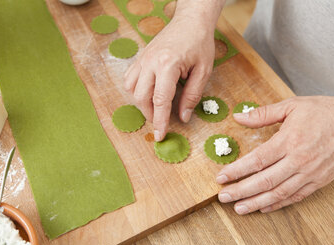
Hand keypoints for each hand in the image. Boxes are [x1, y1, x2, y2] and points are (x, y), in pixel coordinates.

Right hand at [124, 0, 224, 140]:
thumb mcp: (203, 71)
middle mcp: (150, 62)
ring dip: (141, 103)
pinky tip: (146, 94)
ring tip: (154, 109)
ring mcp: (142, 58)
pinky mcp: (140, 57)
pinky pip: (129, 78)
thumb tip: (182, 117)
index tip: (160, 135)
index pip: (160, 100)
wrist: (191, 21)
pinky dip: (135, 90)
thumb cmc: (200, 43)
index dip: (160, 121)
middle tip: (161, 123)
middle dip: (150, 114)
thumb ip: (192, 95)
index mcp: (167, 65)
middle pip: (141, 97)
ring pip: (131, 89)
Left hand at [216, 95, 333, 213]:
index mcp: (289, 140)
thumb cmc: (323, 112)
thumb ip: (263, 114)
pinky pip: (296, 197)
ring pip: (279, 193)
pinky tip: (264, 207)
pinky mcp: (319, 181)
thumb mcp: (292, 106)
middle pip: (264, 181)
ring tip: (239, 208)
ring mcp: (309, 173)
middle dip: (241, 191)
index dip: (236, 171)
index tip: (221, 177)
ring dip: (256, 202)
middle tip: (224, 197)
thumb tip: (238, 117)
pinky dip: (279, 204)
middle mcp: (298, 160)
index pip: (256, 160)